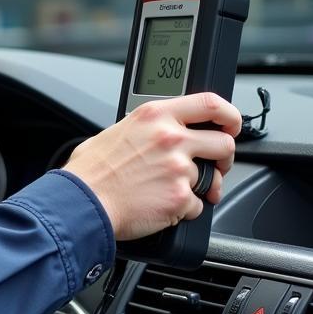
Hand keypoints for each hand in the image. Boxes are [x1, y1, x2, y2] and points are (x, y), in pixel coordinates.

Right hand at [64, 92, 240, 241]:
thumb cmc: (89, 173)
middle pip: (224, 143)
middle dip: (223, 159)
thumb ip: (143, 130)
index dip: (230, 115)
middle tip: (213, 167)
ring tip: (175, 192)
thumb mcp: (115, 132)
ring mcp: (178, 168)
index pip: (210, 103)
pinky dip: (182, 210)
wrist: (81, 203)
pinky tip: (160, 206)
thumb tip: (150, 135)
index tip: (231, 125)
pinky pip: (196, 206)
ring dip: (199, 189)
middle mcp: (170, 138)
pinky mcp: (180, 197)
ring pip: (211, 179)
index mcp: (154, 116)